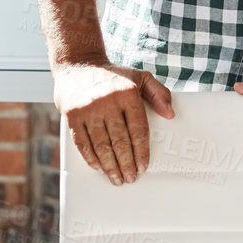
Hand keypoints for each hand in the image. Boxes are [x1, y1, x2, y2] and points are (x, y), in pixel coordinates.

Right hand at [53, 58, 173, 185]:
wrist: (78, 64)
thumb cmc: (112, 75)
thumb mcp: (139, 77)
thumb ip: (158, 93)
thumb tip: (170, 114)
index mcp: (127, 93)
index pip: (138, 129)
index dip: (141, 152)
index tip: (143, 166)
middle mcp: (107, 101)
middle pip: (119, 141)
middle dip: (126, 164)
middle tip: (130, 178)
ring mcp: (88, 109)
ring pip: (101, 145)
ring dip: (109, 166)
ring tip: (116, 178)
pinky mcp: (72, 115)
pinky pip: (82, 143)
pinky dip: (91, 158)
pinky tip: (99, 167)